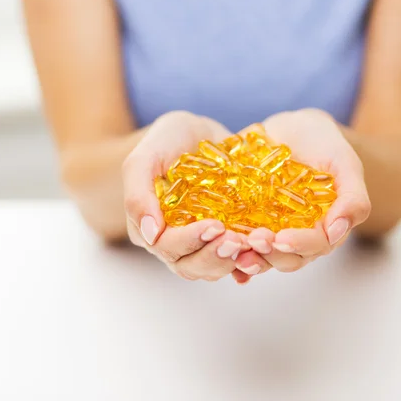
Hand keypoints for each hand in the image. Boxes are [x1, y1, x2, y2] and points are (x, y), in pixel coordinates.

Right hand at [122, 111, 266, 281]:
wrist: (194, 133)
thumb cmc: (164, 142)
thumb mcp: (144, 158)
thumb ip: (138, 194)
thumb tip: (150, 233)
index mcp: (150, 228)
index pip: (167, 246)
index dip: (190, 240)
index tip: (215, 225)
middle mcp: (175, 242)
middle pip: (192, 265)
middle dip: (215, 256)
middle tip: (237, 240)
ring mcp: (203, 243)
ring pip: (215, 267)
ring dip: (234, 260)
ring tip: (253, 243)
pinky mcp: (227, 236)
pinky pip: (237, 258)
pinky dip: (250, 259)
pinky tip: (262, 252)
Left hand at [237, 109, 370, 272]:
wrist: (293, 129)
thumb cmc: (325, 145)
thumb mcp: (344, 163)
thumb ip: (352, 196)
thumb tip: (340, 229)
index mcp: (325, 228)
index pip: (315, 246)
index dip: (299, 245)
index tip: (282, 238)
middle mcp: (297, 235)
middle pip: (286, 258)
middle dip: (270, 253)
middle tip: (255, 240)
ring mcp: (270, 231)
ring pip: (260, 255)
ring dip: (247, 256)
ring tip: (232, 247)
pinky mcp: (245, 221)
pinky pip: (236, 240)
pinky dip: (227, 248)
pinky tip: (215, 245)